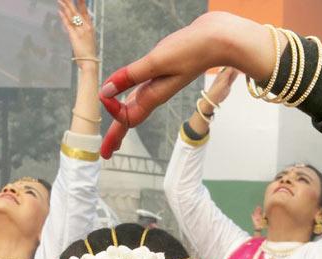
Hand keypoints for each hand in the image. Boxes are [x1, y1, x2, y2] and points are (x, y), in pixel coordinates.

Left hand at [57, 0, 95, 60]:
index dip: (81, 3)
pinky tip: (59, 11)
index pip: (85, 11)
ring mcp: (80, 30)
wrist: (90, 61)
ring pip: (71, 15)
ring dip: (65, 6)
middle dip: (70, 2)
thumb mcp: (88, 38)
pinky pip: (68, 24)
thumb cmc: (89, 51)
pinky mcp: (74, 36)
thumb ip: (84, 30)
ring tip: (60, 0)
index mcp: (90, 26)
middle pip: (76, 11)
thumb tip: (78, 24)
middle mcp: (85, 26)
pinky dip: (63, 17)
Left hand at [99, 12, 269, 157]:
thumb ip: (130, 76)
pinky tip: (124, 99)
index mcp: (154, 96)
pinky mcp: (161, 74)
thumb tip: (106, 91)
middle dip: (116, 136)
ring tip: (113, 136)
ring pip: (135, 107)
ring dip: (121, 120)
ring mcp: (158, 85)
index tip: (104, 95)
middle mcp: (155, 95)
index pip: (128, 116)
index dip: (113, 111)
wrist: (216, 40)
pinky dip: (128, 99)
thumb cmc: (191, 50)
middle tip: (105, 154)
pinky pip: (140, 92)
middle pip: (131, 119)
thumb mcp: (156, 62)